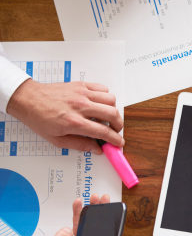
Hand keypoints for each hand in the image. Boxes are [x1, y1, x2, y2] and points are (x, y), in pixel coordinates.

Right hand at [0, 194, 115, 235]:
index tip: (111, 216)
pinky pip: (81, 230)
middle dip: (102, 215)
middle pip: (100, 234)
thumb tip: (69, 230)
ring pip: (92, 229)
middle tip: (102, 200)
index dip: (110, 232)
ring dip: (92, 214)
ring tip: (94, 198)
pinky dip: (80, 218)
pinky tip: (80, 206)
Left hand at [6, 79, 123, 154]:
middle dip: (118, 125)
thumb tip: (97, 149)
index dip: (115, 139)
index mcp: (74, 123)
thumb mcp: (57, 140)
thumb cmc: (39, 119)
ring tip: (106, 116)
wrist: (28, 99)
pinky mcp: (81, 85)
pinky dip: (105, 97)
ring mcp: (82, 94)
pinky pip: (102, 89)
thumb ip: (80, 145)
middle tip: (114, 130)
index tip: (119, 142)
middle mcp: (80, 106)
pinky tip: (99, 104)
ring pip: (111, 100)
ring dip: (113, 110)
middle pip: (112, 114)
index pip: (103, 131)